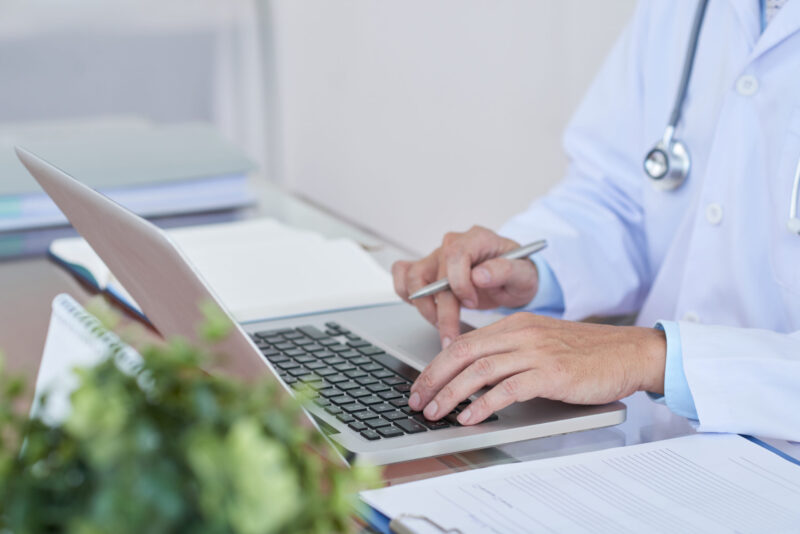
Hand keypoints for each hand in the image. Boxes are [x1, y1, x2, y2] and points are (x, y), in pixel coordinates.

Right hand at [391, 226, 538, 347]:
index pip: (455, 255)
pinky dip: (406, 294)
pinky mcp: (426, 270)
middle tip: (452, 335)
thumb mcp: (524, 274)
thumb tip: (479, 275)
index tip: (472, 303)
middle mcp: (452, 244)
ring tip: (441, 325)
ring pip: (412, 278)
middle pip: (432, 275)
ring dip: (423, 307)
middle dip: (441, 310)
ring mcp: (436, 257)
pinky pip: (402, 275)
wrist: (513, 278)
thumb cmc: (518, 274)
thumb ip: (505, 270)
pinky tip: (426, 309)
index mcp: (477, 238)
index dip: (459, 283)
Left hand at [407, 313, 665, 423]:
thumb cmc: (586, 353)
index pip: (464, 342)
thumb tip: (472, 373)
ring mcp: (536, 352)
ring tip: (436, 413)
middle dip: (434, 379)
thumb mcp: (540, 342)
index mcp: (515, 324)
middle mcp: (521, 334)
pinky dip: (484, 404)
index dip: (437, 365)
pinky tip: (470, 417)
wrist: (629, 353)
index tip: (421, 386)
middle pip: (464, 353)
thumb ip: (508, 351)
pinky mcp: (551, 373)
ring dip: (452, 394)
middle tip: (418, 401)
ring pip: (480, 371)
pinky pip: (508, 389)